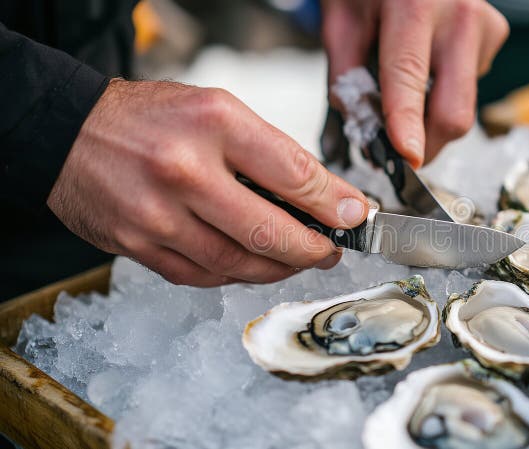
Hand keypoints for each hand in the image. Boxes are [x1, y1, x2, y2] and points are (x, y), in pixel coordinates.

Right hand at [48, 79, 368, 286]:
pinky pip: (202, 277)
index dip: (333, 203)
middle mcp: (184, 171)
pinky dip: (236, 275)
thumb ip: (271, 152)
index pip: (293, 173)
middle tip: (331, 250)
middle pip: (269, 232)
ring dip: (278, 268)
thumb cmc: (152, 119)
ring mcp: (157, 215)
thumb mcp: (218, 110)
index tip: (354, 216)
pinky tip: (252, 264)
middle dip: (313, 249)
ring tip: (298, 259)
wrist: (70, 132)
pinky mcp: (137, 246)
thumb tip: (325, 196)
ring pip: (237, 265)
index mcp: (214, 124)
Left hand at [321, 0, 508, 166]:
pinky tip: (430, 61)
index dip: (408, 125)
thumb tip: (359, 129)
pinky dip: (447, 88)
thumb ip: (345, 76)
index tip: (408, 158)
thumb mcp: (342, 17)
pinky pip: (472, 84)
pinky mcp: (495, 33)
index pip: (409, 78)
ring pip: (465, 105)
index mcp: (413, 6)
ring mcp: (483, 25)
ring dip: (433, 116)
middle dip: (427, 143)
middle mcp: (458, 16)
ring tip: (408, 87)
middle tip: (401, 149)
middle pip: (454, 111)